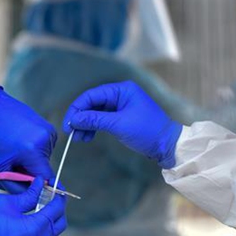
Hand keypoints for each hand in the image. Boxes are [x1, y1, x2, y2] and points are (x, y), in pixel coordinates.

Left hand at [0, 87, 56, 191]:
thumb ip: (15, 186)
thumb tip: (31, 195)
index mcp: (32, 151)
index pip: (46, 178)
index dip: (39, 186)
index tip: (33, 187)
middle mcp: (44, 140)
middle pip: (44, 167)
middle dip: (32, 170)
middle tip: (15, 163)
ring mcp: (48, 131)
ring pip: (45, 157)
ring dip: (34, 159)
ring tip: (17, 149)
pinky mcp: (48, 126)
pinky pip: (45, 146)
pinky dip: (36, 148)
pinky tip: (22, 141)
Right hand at [0, 177, 66, 235]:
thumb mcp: (6, 202)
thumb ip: (28, 195)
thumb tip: (42, 183)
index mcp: (35, 226)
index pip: (56, 210)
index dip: (58, 200)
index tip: (57, 195)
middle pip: (58, 228)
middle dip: (55, 215)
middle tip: (46, 209)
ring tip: (33, 231)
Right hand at [63, 81, 181, 168]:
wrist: (168, 145)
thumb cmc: (147, 131)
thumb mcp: (118, 125)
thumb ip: (94, 120)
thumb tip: (74, 119)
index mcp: (121, 90)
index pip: (92, 95)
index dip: (77, 109)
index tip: (68, 124)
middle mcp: (120, 94)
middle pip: (92, 103)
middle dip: (80, 118)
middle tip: (70, 132)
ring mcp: (120, 106)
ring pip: (95, 112)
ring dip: (86, 125)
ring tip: (79, 138)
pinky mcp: (121, 117)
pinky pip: (102, 119)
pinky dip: (94, 128)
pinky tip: (87, 137)